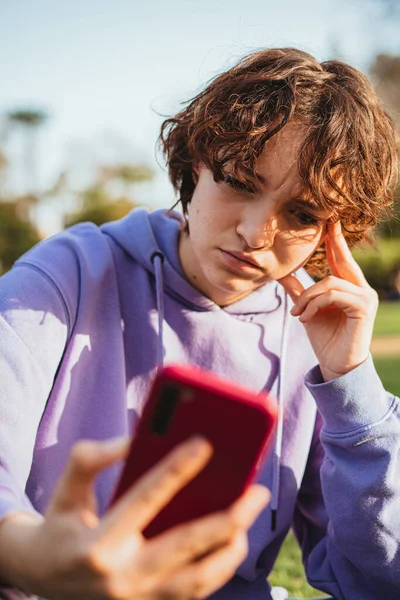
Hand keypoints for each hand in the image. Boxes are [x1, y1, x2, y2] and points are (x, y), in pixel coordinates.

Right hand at [8, 437, 268, 599]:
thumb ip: (97, 456)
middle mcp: (121, 578)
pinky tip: (231, 541)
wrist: (42, 575)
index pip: (146, 498)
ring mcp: (138, 599)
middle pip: (188, 545)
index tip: (205, 443)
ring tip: (249, 518)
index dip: (176, 468)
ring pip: (199, 579)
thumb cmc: (61, 521)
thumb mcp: (69, 484)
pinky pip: (192, 592)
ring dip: (232, 549)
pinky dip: (216, 568)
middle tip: (257, 491)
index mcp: (99, 543)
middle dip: (230, 517)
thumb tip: (138, 439)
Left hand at [278, 220, 377, 381]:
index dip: (335, 241)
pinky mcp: (363, 307)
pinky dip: (314, 305)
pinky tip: (306, 318)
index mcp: (349, 288)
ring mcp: (365, 297)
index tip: (329, 222)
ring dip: (307, 297)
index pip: (341, 260)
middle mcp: (361, 289)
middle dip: (334, 242)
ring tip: (297, 313)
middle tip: (327, 223)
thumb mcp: (306, 310)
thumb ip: (297, 291)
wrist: (335, 365)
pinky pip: (333, 295)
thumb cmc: (324, 338)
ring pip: (329, 283)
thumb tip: (280, 272)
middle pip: (342, 261)